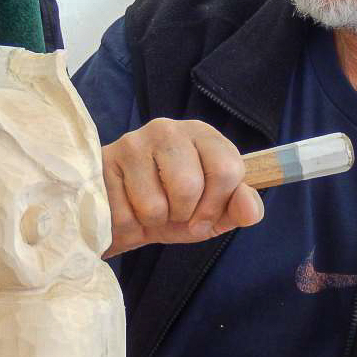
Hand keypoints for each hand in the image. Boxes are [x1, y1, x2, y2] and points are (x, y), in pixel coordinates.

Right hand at [102, 118, 263, 256]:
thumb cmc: (174, 209)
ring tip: (148, 210)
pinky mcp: (105, 162)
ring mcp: (134, 142)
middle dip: (182, 214)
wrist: (122, 216)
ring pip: (155, 204)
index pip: (228, 169)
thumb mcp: (213, 213)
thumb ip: (238, 208)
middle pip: (189, 186)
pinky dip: (129, 226)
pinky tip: (126, 209)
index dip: (217, 205)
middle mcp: (169, 129)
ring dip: (154, 222)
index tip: (203, 218)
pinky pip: (125, 215)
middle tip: (173, 213)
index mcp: (203, 135)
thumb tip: (251, 210)